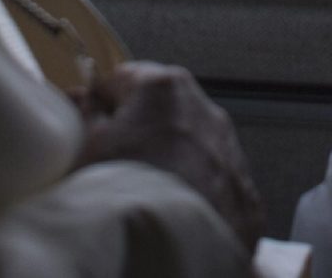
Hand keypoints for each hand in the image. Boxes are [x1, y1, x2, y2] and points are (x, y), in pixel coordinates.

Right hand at [71, 61, 264, 253]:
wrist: (171, 250)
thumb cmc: (121, 191)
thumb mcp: (85, 146)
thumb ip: (85, 112)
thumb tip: (84, 98)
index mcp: (164, 87)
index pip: (121, 80)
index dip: (99, 106)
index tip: (87, 129)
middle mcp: (208, 110)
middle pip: (162, 111)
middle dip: (140, 131)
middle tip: (115, 165)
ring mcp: (233, 154)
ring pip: (194, 146)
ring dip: (172, 161)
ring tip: (146, 194)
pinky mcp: (248, 198)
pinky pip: (217, 185)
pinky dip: (198, 194)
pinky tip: (175, 213)